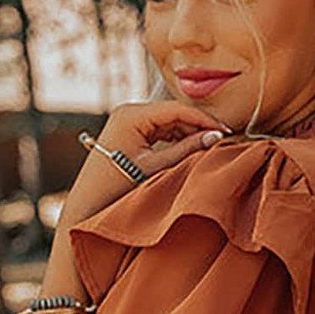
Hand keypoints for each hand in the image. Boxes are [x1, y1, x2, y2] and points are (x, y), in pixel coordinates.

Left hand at [96, 99, 233, 180]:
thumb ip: (187, 150)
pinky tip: (191, 151)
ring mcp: (127, 120)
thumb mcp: (157, 168)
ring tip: (208, 148)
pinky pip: (159, 130)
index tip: (224, 131)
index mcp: (131, 116)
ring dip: (188, 133)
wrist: (90, 204)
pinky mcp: (129, 131)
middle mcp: (128, 112)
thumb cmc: (119, 187)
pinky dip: (175, 139)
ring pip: (168, 121)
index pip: (177, 109)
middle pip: (173, 113)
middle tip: (221, 140)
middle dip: (197, 127)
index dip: (204, 120)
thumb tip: (215, 137)